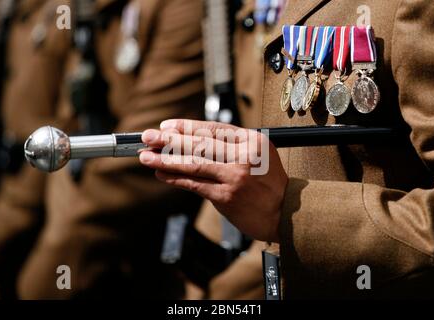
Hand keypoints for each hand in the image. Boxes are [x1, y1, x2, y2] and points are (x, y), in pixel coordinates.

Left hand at [139, 120, 287, 241]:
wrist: (287, 212)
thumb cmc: (271, 184)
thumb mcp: (261, 154)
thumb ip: (234, 145)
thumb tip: (196, 140)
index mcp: (251, 140)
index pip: (213, 128)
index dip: (186, 126)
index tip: (166, 126)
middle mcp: (242, 155)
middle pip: (199, 143)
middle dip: (169, 139)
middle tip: (148, 136)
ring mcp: (234, 176)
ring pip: (193, 163)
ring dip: (166, 159)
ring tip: (146, 155)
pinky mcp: (226, 196)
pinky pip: (195, 184)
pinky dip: (176, 178)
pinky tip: (161, 173)